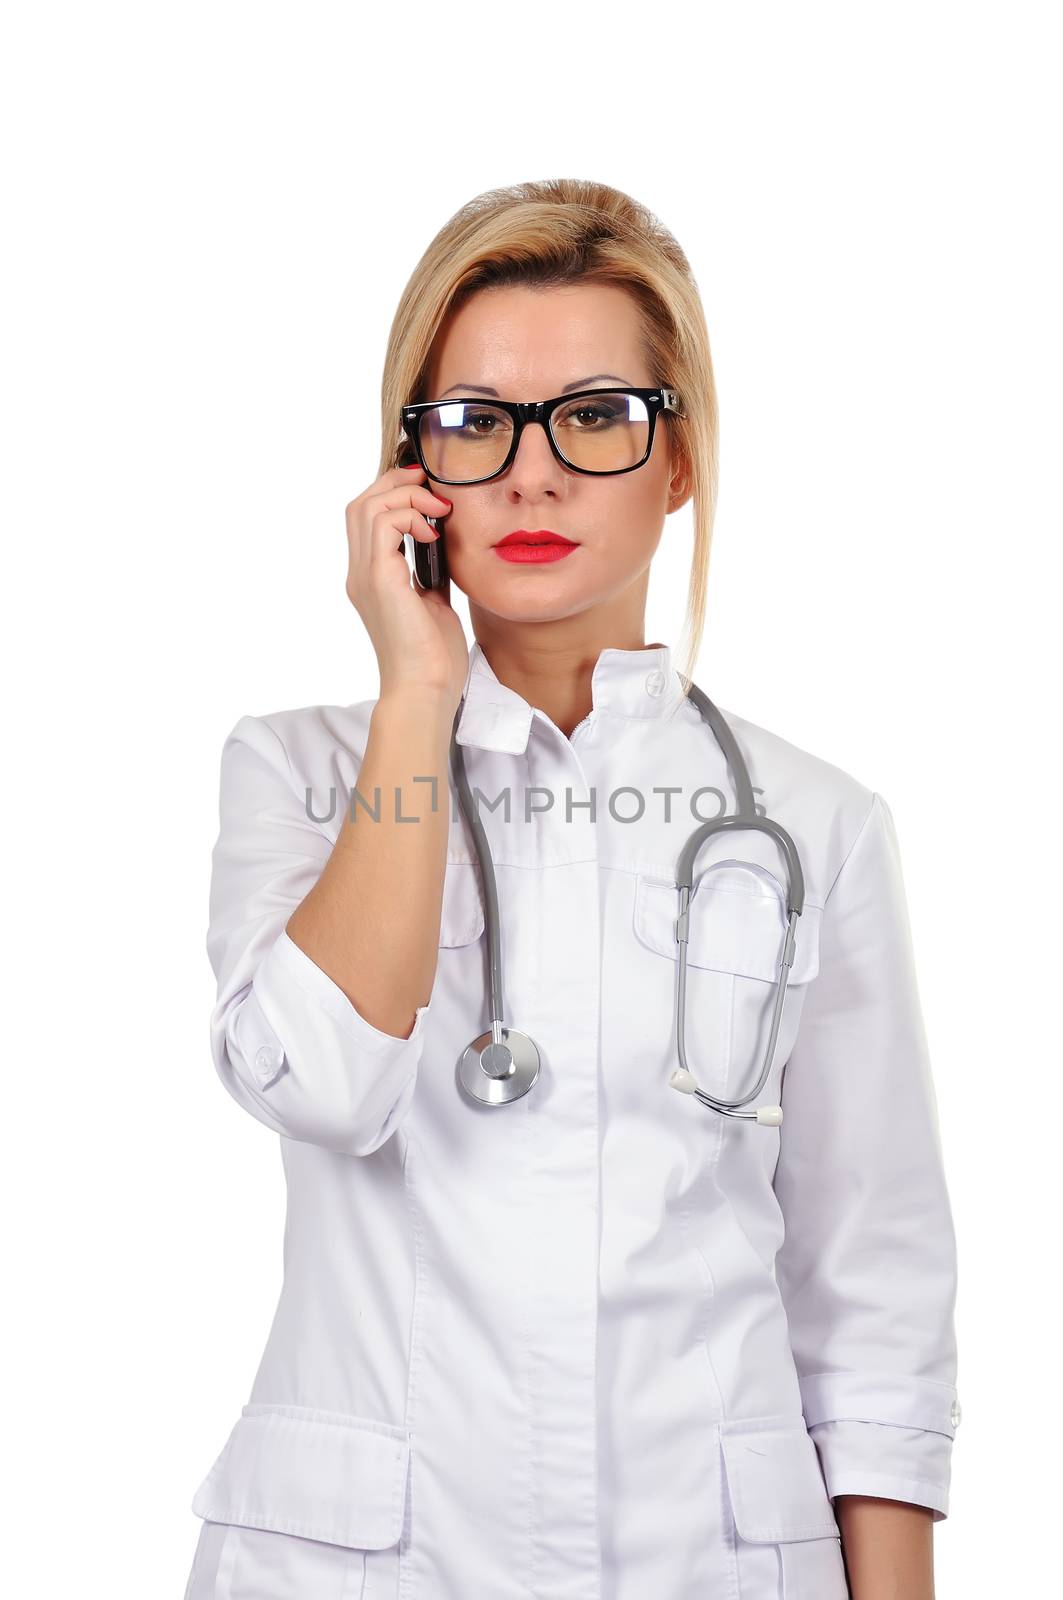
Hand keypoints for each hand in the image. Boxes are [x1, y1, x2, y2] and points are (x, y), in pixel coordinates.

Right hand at [345, 465, 468, 707]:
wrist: (426, 690)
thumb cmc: (433, 658)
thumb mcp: (434, 603)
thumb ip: (430, 573)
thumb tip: (444, 544)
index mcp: (370, 579)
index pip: (366, 518)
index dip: (393, 493)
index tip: (429, 492)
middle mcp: (360, 574)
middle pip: (359, 504)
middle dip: (395, 483)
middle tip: (430, 483)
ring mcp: (365, 576)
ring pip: (367, 507)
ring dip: (406, 496)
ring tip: (437, 509)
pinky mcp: (380, 580)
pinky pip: (385, 524)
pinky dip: (410, 516)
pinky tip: (432, 533)